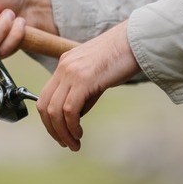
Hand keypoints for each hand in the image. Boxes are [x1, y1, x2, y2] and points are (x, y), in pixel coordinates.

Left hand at [36, 20, 140, 151]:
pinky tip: (79, 133)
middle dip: (53, 129)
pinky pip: (69, 109)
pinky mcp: (84, 79)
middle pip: (44, 105)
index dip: (49, 120)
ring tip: (74, 143)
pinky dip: (72, 126)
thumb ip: (83, 93)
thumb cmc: (122, 58)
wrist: (137, 39)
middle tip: (65, 143)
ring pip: (54, 110)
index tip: (60, 133)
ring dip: (62, 132)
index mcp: (64, 64)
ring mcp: (71, 72)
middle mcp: (63, 67)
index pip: (45, 96)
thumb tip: (75, 116)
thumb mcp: (96, 75)